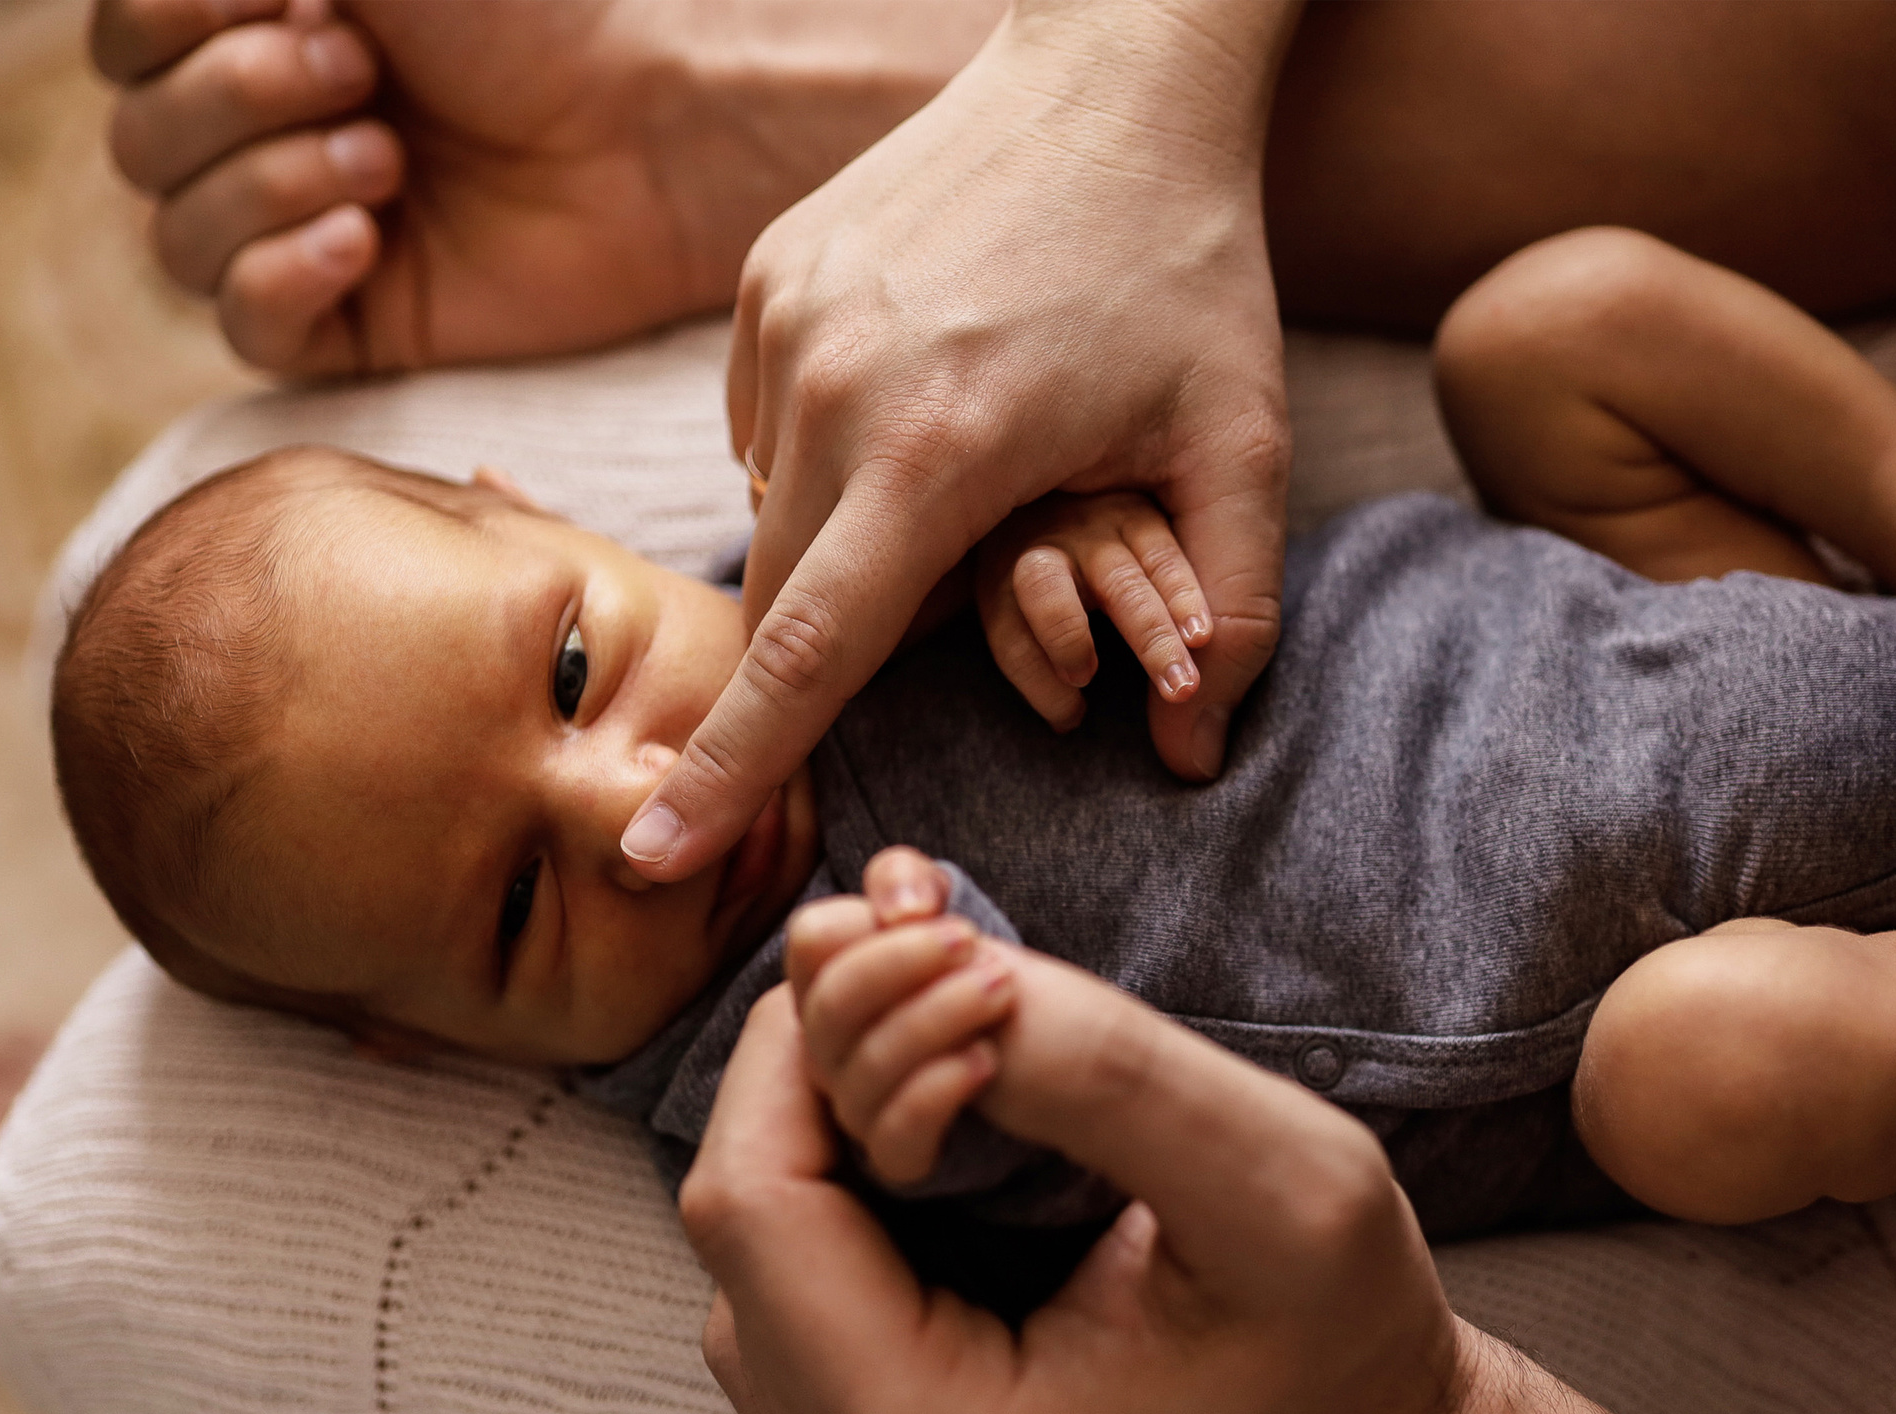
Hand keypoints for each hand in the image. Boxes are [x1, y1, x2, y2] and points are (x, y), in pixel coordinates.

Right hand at [87, 0, 989, 372]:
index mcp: (252, 29)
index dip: (175, 24)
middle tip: (363, 74)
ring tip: (390, 158)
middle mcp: (265, 132)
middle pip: (138, 143)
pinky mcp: (356, 324)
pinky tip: (364, 238)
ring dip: (272, 182)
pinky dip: (282, 276)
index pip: (123, 42)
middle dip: (239, 97)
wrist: (650, 124)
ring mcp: (304, 232)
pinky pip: (245, 329)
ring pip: (178, 237)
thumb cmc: (530, 10)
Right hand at [625, 0, 1298, 878]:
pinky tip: (920, 402)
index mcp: (939, 451)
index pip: (807, 655)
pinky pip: (763, 425)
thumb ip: (1231, 619)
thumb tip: (1198, 758)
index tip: (653, 855)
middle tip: (953, 573)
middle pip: (784, 596)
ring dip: (843, 537)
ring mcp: (782, 322)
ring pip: (772, 509)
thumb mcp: (1242, 445)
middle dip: (839, 639)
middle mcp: (830, 387)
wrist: (1116, 77)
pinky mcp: (764, 277)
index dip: (733, 769)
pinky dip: (823, 455)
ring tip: (963, 464)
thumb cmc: (1187, 268)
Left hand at [681, 926, 1460, 1413]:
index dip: (814, 1051)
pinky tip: (961, 1149)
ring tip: (979, 1072)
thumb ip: (1104, 1068)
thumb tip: (930, 964)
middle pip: (741, 1228)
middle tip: (964, 990)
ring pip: (759, 1256)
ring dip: (842, 1129)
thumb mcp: (1285, 1179)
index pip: (757, 1208)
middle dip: (828, 1075)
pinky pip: (800, 1296)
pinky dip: (858, 1192)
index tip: (946, 973)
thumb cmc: (1344, 1350)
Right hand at [784, 849, 1015, 1182]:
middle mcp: (829, 1046)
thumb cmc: (980, 973)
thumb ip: (902, 880)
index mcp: (827, 979)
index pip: (811, 941)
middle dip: (903, 964)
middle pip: (828, 1006)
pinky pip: (893, 1137)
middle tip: (971, 940)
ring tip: (1000, 989)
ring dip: (937, 1018)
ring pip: (865, 1071)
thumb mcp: (941, 908)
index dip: (865, 920)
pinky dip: (938, 1092)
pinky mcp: (901, 1153)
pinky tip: (986, 1061)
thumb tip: (902, 909)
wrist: (1055, 1048)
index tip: (934, 909)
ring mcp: (859, 1104)